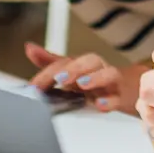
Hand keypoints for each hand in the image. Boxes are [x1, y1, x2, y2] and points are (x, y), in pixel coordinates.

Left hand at [25, 44, 146, 111]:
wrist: (123, 89)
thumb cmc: (94, 78)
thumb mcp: (71, 70)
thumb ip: (50, 61)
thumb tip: (29, 47)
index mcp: (82, 63)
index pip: (65, 63)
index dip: (48, 73)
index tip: (35, 86)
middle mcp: (98, 69)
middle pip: (90, 61)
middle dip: (75, 68)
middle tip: (60, 78)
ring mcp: (111, 82)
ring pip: (109, 73)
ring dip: (96, 78)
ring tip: (82, 85)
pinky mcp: (121, 96)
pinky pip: (118, 97)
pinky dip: (110, 101)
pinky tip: (100, 104)